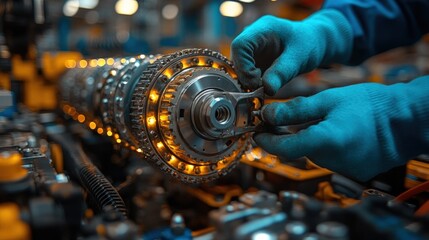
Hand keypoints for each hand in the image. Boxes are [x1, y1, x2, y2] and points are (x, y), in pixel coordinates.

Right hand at [231, 10, 352, 94]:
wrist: (313, 43)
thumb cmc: (309, 44)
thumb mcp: (300, 58)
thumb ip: (283, 72)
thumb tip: (267, 90)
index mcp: (262, 29)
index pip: (240, 46)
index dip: (244, 66)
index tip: (257, 82)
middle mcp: (252, 38)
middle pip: (237, 58)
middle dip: (246, 77)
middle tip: (262, 89)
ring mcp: (251, 50)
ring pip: (239, 68)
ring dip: (249, 81)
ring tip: (266, 88)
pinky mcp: (253, 61)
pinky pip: (246, 74)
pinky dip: (253, 84)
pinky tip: (265, 87)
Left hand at [254, 79, 428, 180]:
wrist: (407, 120)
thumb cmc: (371, 105)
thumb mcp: (329, 100)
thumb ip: (295, 110)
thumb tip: (268, 115)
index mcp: (325, 141)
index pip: (284, 148)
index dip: (267, 141)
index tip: (258, 134)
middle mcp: (333, 160)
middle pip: (298, 150)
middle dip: (288, 136)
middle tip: (283, 119)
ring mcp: (344, 169)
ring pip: (314, 154)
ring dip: (309, 140)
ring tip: (320, 120)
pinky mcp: (353, 172)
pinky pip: (330, 160)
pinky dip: (326, 147)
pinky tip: (337, 132)